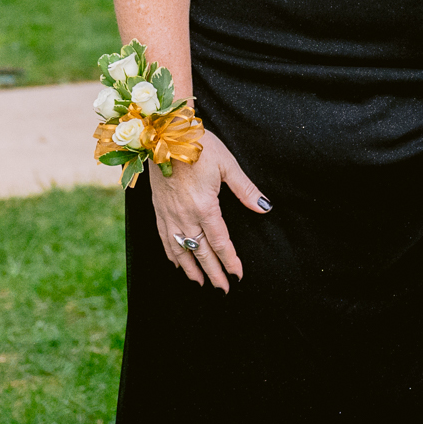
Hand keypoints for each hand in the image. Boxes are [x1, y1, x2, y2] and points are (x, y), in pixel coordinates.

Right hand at [148, 127, 269, 291]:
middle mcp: (185, 215)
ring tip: (200, 282)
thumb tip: (264, 208)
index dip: (230, 261)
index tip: (237, 275)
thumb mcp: (228, 165)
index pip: (220, 242)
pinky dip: (171, 253)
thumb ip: (246, 190)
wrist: (165, 134)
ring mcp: (169, 214)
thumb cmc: (200, 146)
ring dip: (190, 268)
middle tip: (222, 289)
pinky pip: (164, 238)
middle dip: (212, 272)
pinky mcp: (158, 209)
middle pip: (201, 251)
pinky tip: (176, 261)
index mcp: (205, 207)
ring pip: (180, 249)